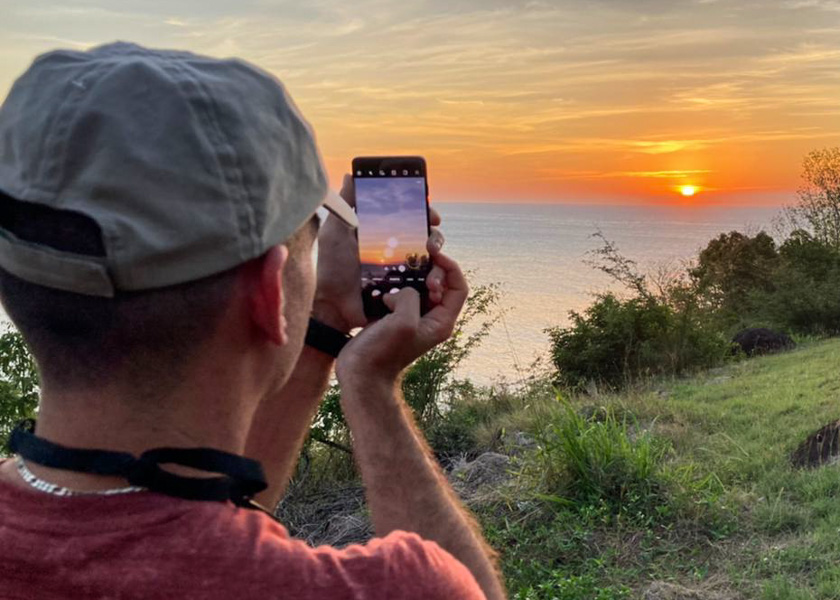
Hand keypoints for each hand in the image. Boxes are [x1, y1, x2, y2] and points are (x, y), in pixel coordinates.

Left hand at [312, 174, 444, 331]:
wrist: (334, 306)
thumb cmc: (332, 269)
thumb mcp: (336, 233)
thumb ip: (345, 205)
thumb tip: (350, 174)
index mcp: (382, 232)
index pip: (407, 215)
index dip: (421, 207)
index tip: (427, 204)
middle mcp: (396, 249)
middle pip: (425, 232)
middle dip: (433, 227)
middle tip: (432, 227)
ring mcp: (403, 269)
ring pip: (432, 255)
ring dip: (438, 250)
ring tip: (432, 252)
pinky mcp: (408, 288)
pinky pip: (429, 279)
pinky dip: (436, 275)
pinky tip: (432, 276)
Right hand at [335, 251, 467, 384]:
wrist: (360, 375)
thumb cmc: (383, 353)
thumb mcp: (403, 322)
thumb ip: (410, 297)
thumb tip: (401, 291)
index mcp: (441, 322)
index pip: (458, 287)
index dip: (450, 267)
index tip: (433, 255)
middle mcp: (430, 318)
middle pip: (440, 282)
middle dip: (428, 270)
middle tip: (411, 268)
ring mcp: (410, 317)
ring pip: (417, 285)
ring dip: (409, 274)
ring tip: (396, 270)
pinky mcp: (392, 316)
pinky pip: (398, 291)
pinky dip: (392, 283)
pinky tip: (382, 283)